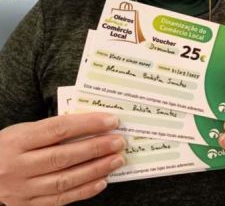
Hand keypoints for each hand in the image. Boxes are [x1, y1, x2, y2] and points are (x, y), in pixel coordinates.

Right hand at [0, 113, 125, 205]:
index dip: (88, 124)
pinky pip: (59, 200)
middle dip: (96, 148)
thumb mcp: (26, 130)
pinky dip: (84, 191)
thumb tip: (93, 124)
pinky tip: (102, 181)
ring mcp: (21, 189)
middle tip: (119, 142)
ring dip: (95, 170)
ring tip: (117, 160)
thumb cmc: (11, 145)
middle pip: (63, 156)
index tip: (111, 120)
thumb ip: (54, 128)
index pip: (59, 129)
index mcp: (19, 140)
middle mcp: (18, 165)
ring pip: (64, 180)